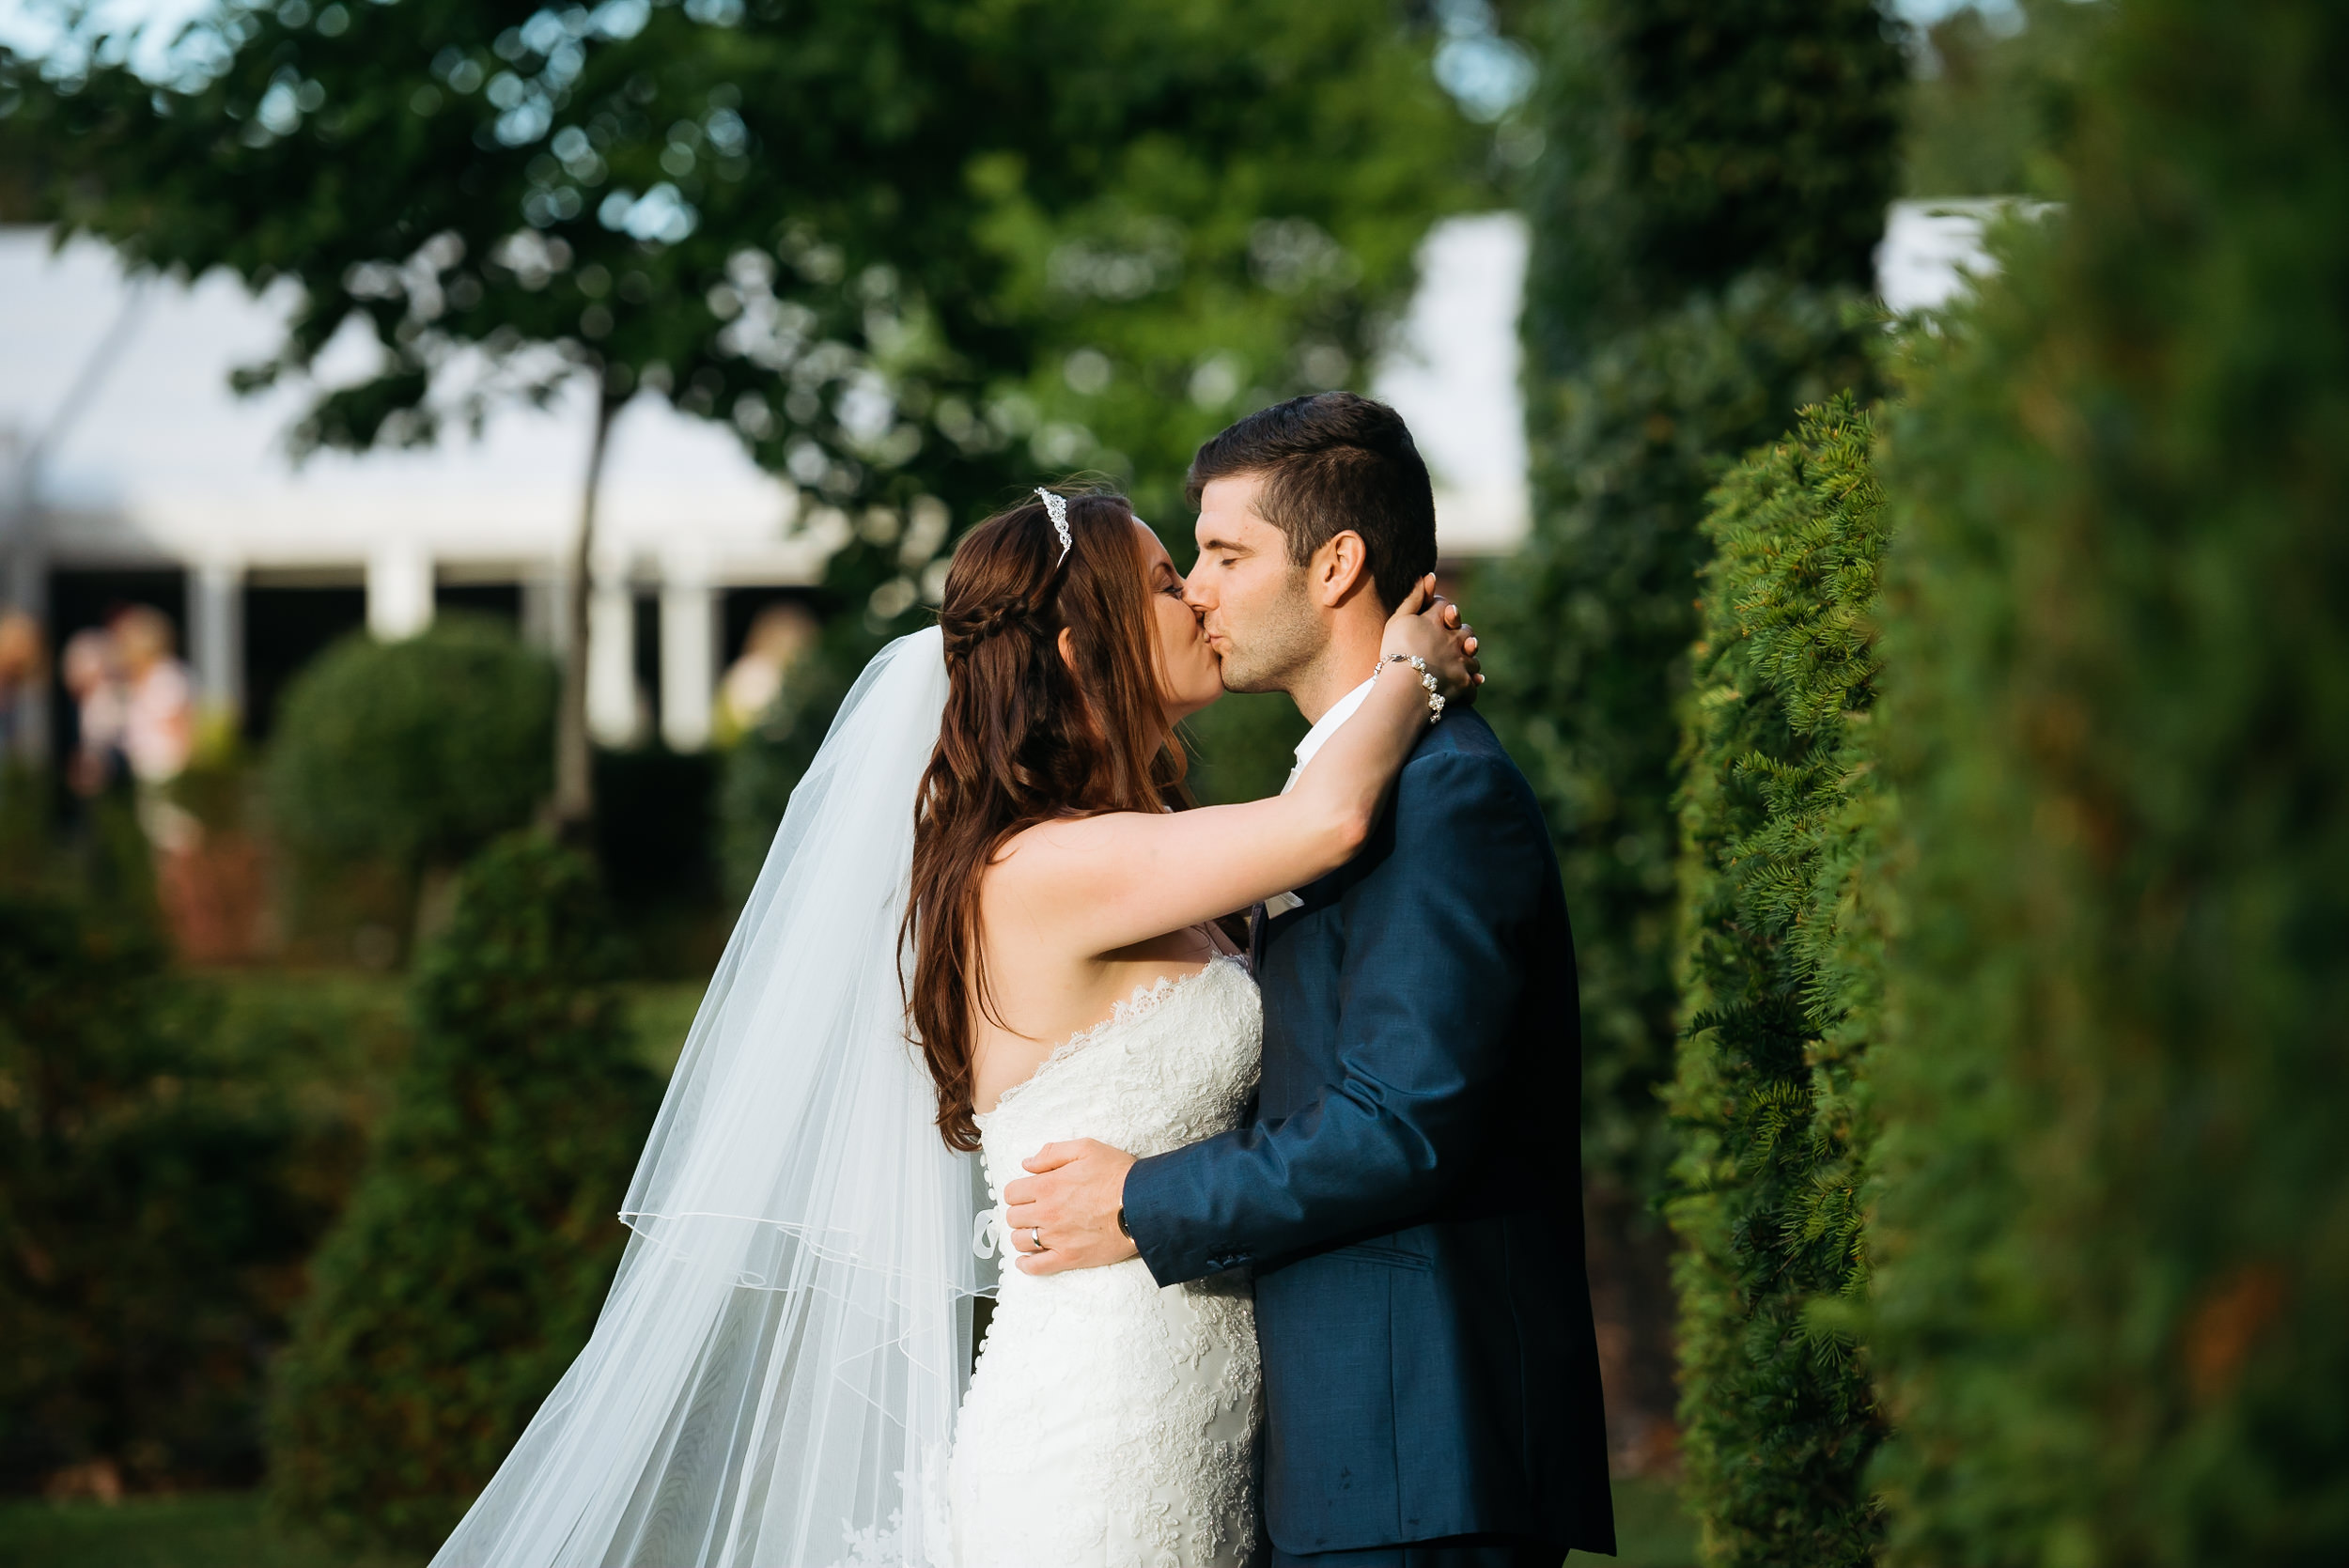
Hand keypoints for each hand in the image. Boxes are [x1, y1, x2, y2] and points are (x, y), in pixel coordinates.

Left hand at [1001, 1139, 1139, 1274]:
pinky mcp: (1070, 1258)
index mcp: (1047, 1186)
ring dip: (1023, 1234)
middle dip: (1021, 1211)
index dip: (1019, 1191)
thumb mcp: (1086, 1148)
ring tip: (1036, 1230)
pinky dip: (1027, 1264)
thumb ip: (1052, 1153)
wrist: (1144, 1204)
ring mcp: (1057, 1238)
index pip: (1012, 1192)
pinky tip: (1027, 1259)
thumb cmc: (1118, 1174)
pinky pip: (1036, 1267)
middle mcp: (1047, 1213)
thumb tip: (1027, 1163)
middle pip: (1013, 1217)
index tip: (1030, 1192)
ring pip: (1020, 1241)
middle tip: (1035, 1210)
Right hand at [1378, 574, 1482, 706]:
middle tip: (1452, 641)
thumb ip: (1414, 598)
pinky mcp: (1464, 683)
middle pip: (1466, 632)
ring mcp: (1461, 662)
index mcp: (1438, 621)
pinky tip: (1466, 685)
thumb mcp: (1399, 620)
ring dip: (1468, 659)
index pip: (1445, 606)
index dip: (1440, 608)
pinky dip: (1470, 685)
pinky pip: (1472, 684)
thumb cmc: (1397, 651)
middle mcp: (1454, 639)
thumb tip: (1429, 575)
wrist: (1405, 686)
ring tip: (1459, 664)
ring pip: (1472, 658)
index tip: (1433, 613)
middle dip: (1461, 635)